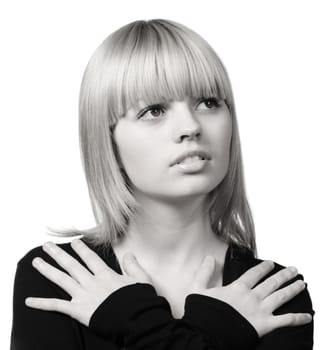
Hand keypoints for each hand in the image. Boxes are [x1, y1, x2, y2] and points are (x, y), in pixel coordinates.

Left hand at [25, 239, 152, 326]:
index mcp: (105, 275)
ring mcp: (83, 295)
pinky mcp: (77, 310)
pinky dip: (42, 304)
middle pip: (71, 265)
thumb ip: (132, 265)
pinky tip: (29, 301)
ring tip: (36, 261)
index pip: (90, 258)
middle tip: (47, 245)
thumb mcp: (140, 280)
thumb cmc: (138, 302)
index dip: (81, 249)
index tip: (74, 242)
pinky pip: (56, 306)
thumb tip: (128, 254)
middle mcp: (91, 282)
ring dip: (47, 270)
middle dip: (58, 254)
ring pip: (61, 279)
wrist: (134, 319)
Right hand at [188, 256, 311, 336]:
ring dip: (293, 289)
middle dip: (284, 275)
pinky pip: (286, 321)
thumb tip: (208, 257)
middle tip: (294, 270)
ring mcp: (260, 311)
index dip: (263, 267)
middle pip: (272, 282)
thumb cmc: (203, 314)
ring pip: (281, 296)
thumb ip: (204, 272)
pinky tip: (307, 316)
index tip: (271, 263)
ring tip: (301, 283)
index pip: (254, 273)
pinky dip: (298, 318)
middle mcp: (252, 297)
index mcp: (238, 288)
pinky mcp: (265, 325)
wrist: (207, 334)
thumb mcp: (198, 289)